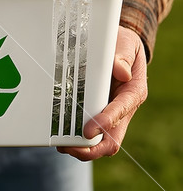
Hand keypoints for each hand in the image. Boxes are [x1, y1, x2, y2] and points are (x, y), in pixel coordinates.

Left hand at [57, 25, 147, 160]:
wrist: (118, 46)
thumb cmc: (122, 45)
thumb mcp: (127, 43)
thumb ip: (123, 56)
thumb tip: (121, 72)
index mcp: (133, 92)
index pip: (121, 111)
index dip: (106, 123)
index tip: (88, 129)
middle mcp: (122, 108)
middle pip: (112, 139)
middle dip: (91, 147)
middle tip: (68, 145)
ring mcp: (108, 112)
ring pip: (98, 140)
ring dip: (81, 145)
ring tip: (60, 142)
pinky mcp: (95, 111)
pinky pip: (87, 129)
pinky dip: (74, 134)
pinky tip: (58, 132)